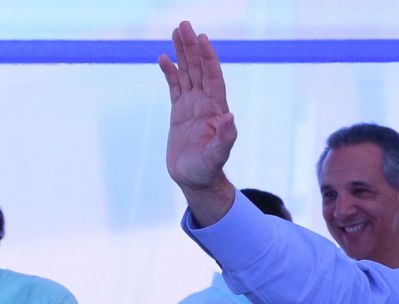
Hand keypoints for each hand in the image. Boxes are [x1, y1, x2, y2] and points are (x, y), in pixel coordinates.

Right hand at [159, 21, 236, 224]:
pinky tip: (163, 58)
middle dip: (192, 47)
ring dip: (182, 53)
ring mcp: (192, 106)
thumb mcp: (216, 155)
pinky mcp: (179, 112)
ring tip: (176, 31)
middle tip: (184, 24)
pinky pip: (174, 86)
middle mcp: (206, 104)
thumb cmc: (208, 170)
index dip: (208, 58)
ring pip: (187, 73)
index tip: (201, 39)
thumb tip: (230, 117)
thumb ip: (225, 137)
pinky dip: (170, 72)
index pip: (212, 78)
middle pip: (199, 69)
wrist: (195, 180)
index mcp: (216, 110)